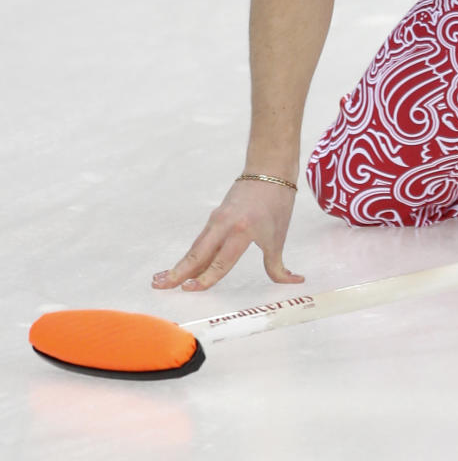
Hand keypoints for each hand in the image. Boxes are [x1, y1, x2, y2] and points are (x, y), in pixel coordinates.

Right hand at [153, 178, 304, 290]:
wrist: (269, 171)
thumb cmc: (277, 204)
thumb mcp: (279, 237)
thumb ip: (278, 265)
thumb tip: (295, 282)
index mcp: (242, 231)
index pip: (221, 262)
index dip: (205, 278)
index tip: (188, 289)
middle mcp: (224, 225)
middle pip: (198, 253)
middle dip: (178, 272)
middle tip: (159, 286)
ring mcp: (217, 219)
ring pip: (196, 247)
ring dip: (180, 264)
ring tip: (161, 279)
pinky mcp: (215, 216)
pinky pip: (201, 240)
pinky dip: (191, 254)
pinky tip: (181, 266)